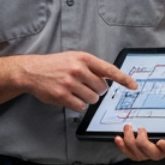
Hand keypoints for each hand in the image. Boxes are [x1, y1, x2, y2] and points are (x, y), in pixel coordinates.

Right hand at [19, 52, 136, 110]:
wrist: (32, 71)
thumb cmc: (55, 65)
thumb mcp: (74, 58)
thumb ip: (91, 66)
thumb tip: (108, 78)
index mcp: (83, 58)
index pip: (109, 70)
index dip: (123, 79)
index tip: (133, 85)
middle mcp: (78, 69)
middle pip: (102, 88)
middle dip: (97, 91)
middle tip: (86, 87)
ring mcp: (69, 83)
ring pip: (92, 99)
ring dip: (88, 98)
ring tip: (76, 91)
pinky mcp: (62, 96)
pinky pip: (81, 106)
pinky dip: (78, 104)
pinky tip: (70, 97)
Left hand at [114, 124, 164, 161]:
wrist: (161, 127)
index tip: (161, 141)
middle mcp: (162, 151)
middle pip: (153, 154)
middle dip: (143, 142)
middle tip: (140, 129)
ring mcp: (149, 154)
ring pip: (139, 155)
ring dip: (130, 141)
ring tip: (127, 128)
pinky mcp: (139, 153)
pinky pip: (130, 153)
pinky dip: (122, 146)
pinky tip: (119, 138)